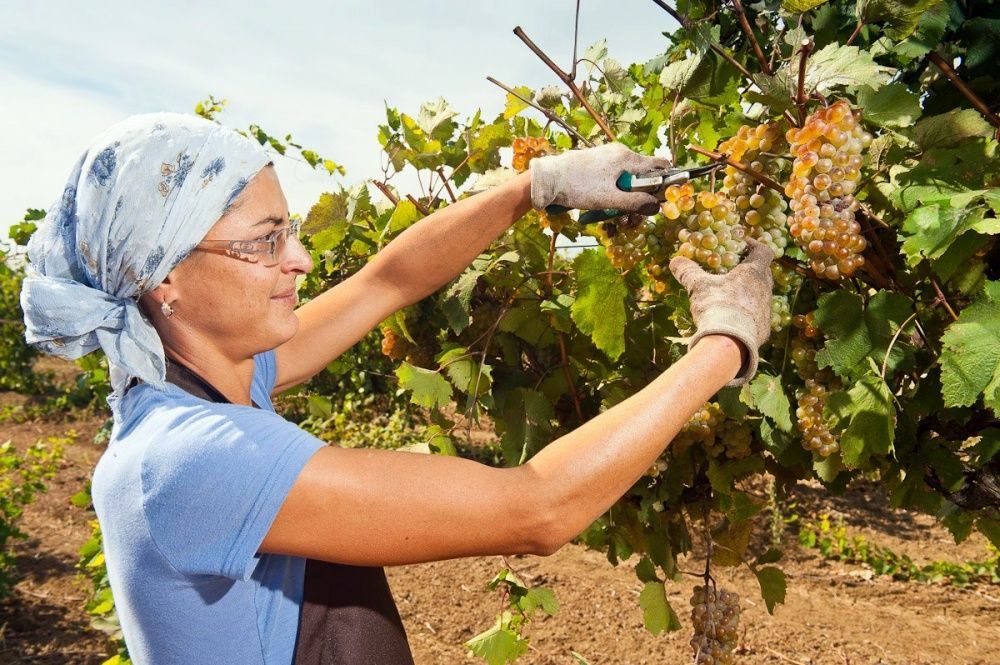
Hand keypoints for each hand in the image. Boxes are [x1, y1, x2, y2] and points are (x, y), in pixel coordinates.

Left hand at [530, 143, 670, 214]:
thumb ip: (635, 203)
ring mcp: (606, 157)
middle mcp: (618, 153)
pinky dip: (611, 193)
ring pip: (625, 180)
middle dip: (639, 198)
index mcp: (626, 158)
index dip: (664, 181)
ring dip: (623, 200)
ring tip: (614, 216)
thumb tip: (656, 207)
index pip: (658, 164)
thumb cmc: (579, 187)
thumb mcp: (609, 199)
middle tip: (631, 219)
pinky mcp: (595, 163)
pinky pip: (611, 179)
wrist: (547, 180)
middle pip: (640, 177)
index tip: (661, 198)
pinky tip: (602, 207)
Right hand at [669, 239, 774, 385]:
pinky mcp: (764, 329)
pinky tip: (733, 319)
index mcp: (754, 273)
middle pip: (764, 273)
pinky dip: (747, 314)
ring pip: (761, 296)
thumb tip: (675, 260)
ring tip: (731, 296)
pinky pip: (757, 316)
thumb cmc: (717, 306)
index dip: (755, 246)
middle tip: (735, 270)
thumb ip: (687, 271)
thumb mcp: (698, 286)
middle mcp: (765, 289)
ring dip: (749, 293)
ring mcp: (767, 310)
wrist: (730, 341)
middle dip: (751, 270)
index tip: (744, 245)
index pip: (764, 252)